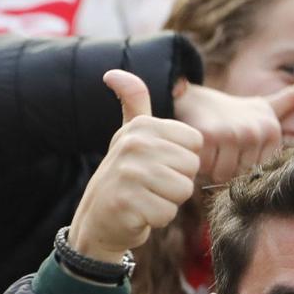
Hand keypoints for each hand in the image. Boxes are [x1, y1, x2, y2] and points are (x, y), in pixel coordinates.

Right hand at [65, 69, 202, 265]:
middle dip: (176, 183)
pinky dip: (156, 219)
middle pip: (191, 167)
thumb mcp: (129, 136)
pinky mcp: (127, 203)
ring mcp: (129, 173)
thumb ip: (133, 102)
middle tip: (150, 186)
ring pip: (182, 190)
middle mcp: (134, 144)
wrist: (97, 220)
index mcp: (141, 126)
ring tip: (145, 199)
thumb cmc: (124, 177)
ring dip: (168, 202)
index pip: (196, 143)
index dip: (181, 160)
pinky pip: (167, 213)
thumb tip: (113, 73)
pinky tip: (138, 214)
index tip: (157, 165)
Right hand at [170, 74, 293, 183]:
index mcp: (271, 130)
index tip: (235, 147)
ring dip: (209, 166)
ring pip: (220, 174)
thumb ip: (293, 97)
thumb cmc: (230, 109)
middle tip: (218, 146)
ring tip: (210, 145)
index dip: (240, 165)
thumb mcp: (265, 105)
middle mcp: (256, 131)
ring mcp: (233, 133)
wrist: (193, 98)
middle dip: (223, 167)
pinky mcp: (209, 135)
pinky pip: (204, 166)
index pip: (256, 173)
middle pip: (239, 176)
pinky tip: (198, 143)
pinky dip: (196, 159)